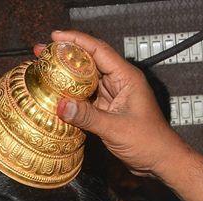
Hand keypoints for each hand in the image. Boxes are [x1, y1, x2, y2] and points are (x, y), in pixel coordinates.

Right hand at [41, 30, 188, 176]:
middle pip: (89, 62)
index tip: (54, 36)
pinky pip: (87, 98)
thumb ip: (89, 117)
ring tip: (44, 72)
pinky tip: (57, 95)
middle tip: (41, 53)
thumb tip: (62, 105)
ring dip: (67, 77)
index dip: (75, 41)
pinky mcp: (109, 110)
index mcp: (127, 78)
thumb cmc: (150, 143)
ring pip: (86, 80)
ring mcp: (114, 96)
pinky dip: (73, 96)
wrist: (161, 162)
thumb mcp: (116, 129)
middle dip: (65, 56)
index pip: (98, 50)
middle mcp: (120, 82)